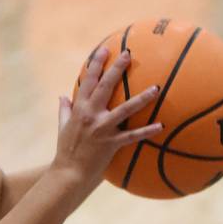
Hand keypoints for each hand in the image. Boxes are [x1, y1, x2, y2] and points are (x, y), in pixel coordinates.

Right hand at [53, 47, 161, 193]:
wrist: (68, 173)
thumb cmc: (66, 150)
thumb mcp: (62, 127)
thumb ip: (64, 110)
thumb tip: (62, 96)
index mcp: (80, 109)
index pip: (88, 81)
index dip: (96, 64)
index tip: (104, 49)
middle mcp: (91, 115)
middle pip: (106, 87)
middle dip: (117, 68)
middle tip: (128, 54)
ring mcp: (102, 129)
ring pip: (124, 109)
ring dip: (142, 98)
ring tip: (156, 89)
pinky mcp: (111, 144)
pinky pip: (132, 136)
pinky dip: (146, 131)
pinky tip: (160, 125)